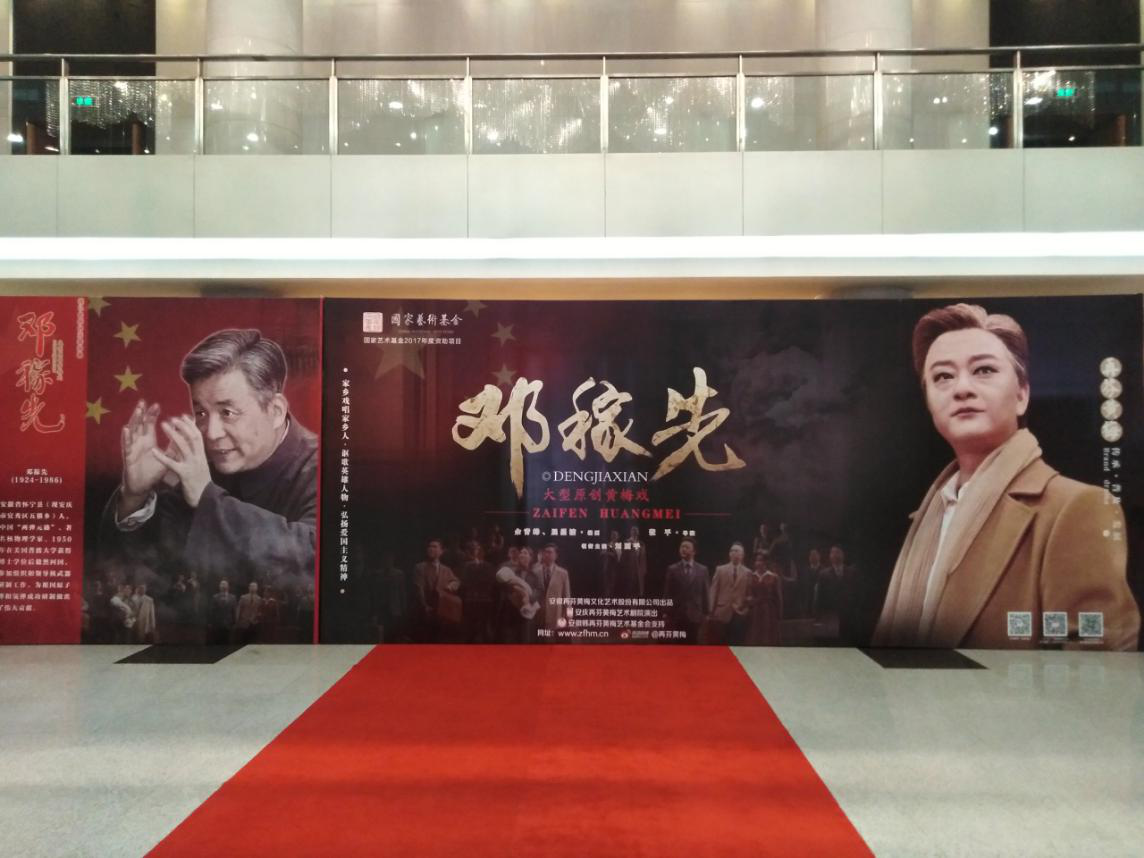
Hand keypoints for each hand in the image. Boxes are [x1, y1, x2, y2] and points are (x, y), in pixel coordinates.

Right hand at [119, 400, 169, 515]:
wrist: (142, 486)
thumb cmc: (152, 471)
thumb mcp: (166, 458)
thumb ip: (173, 447)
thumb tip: (184, 436)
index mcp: (148, 441)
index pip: (150, 424)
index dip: (152, 415)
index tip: (157, 404)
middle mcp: (139, 442)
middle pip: (139, 424)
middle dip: (141, 413)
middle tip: (143, 401)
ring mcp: (132, 448)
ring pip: (132, 432)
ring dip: (134, 421)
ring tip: (137, 410)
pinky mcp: (128, 457)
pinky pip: (126, 446)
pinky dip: (127, 437)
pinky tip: (127, 429)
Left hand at [153, 416, 212, 507]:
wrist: (206, 499)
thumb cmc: (202, 484)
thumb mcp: (201, 467)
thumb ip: (196, 456)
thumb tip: (193, 445)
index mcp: (201, 456)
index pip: (197, 436)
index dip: (190, 425)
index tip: (182, 416)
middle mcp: (198, 458)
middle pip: (191, 437)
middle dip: (182, 426)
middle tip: (171, 418)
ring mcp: (192, 465)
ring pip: (183, 446)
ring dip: (173, 434)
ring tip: (163, 425)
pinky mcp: (184, 475)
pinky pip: (171, 464)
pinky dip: (162, 456)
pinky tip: (153, 451)